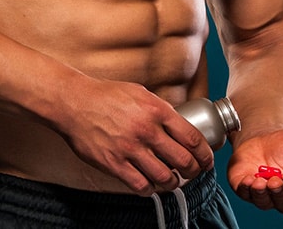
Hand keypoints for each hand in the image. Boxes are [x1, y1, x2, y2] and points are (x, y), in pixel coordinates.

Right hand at [54, 78, 214, 194]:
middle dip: (193, 171)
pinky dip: (150, 189)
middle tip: (193, 172)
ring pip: (164, 177)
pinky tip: (150, 184)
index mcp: (157, 110)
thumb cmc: (107, 96)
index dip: (205, 154)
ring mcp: (130, 149)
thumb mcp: (142, 93)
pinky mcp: (113, 163)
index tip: (207, 160)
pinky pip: (140, 186)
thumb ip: (162, 110)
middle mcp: (147, 130)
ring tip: (172, 180)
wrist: (74, 102)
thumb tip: (180, 126)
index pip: (192, 137)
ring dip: (173, 183)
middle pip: (183, 160)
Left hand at [227, 129, 282, 213]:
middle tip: (276, 179)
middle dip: (279, 192)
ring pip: (264, 202)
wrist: (269, 135)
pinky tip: (247, 180)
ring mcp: (264, 194)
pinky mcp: (245, 187)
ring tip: (260, 182)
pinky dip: (245, 189)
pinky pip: (245, 194)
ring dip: (261, 194)